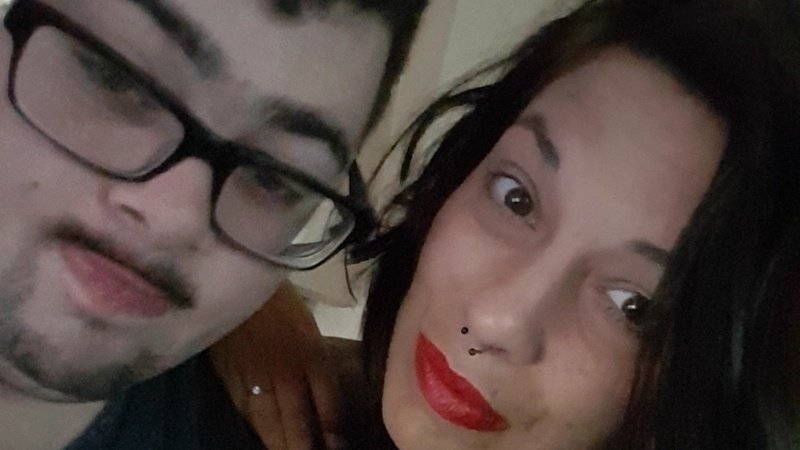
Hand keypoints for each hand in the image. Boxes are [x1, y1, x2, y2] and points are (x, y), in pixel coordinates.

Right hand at [209, 283, 343, 449]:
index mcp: (310, 353)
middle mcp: (285, 371)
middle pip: (296, 422)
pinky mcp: (228, 377)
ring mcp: (254, 377)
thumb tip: (326, 395)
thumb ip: (317, 360)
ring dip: (281, 444)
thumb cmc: (278, 299)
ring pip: (268, 424)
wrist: (235, 277)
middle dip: (305, 446)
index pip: (326, 404)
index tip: (337, 445)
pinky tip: (263, 437)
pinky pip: (245, 412)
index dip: (332, 430)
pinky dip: (256, 429)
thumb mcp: (308, 326)